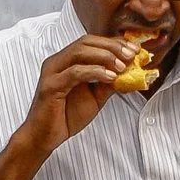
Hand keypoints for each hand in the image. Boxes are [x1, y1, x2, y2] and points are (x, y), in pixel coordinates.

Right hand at [21, 35, 139, 152]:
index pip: (91, 43)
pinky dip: (94, 72)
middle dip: (111, 46)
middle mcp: (57, 61)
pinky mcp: (50, 86)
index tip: (134, 49)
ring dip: (104, 56)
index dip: (114, 43)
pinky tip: (110, 77)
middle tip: (131, 55)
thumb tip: (130, 73)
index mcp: (66, 61)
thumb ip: (109, 83)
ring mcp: (52, 72)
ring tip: (122, 66)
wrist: (44, 137)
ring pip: (79, 52)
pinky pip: (74, 73)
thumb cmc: (66, 116)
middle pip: (86, 42)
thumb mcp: (95, 97)